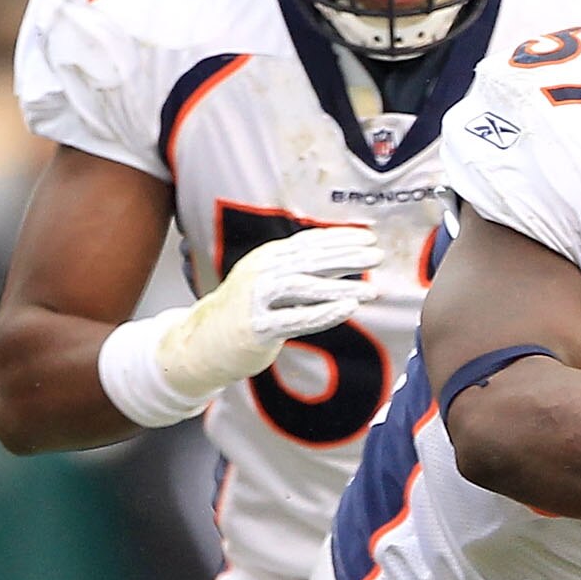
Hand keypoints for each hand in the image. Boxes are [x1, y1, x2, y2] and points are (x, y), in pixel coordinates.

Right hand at [97, 224, 379, 429]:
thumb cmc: (247, 312)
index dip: (339, 238)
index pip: (307, 243)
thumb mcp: (272, 283)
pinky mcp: (257, 327)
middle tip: (378, 255)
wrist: (202, 343)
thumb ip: (304, 271)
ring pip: (305, 288)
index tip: (370, 237)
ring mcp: (256, 300)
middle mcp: (259, 273)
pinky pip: (296, 318)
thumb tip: (347, 259)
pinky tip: (349, 309)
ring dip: (341, 287)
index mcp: (265, 258)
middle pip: (309, 260)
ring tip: (373, 291)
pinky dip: (324, 313)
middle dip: (346, 257)